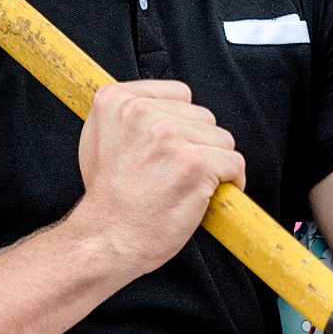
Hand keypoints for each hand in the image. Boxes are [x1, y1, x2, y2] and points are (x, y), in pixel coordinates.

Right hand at [71, 80, 245, 278]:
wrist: (106, 239)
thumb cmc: (107, 198)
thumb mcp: (98, 140)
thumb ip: (126, 116)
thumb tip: (156, 105)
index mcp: (117, 101)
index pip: (179, 94)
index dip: (181, 124)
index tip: (172, 148)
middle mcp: (142, 112)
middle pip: (203, 116)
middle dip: (197, 145)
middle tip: (174, 174)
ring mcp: (169, 137)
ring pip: (221, 139)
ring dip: (213, 164)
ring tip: (185, 185)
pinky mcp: (194, 163)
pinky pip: (234, 162)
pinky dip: (231, 181)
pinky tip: (209, 193)